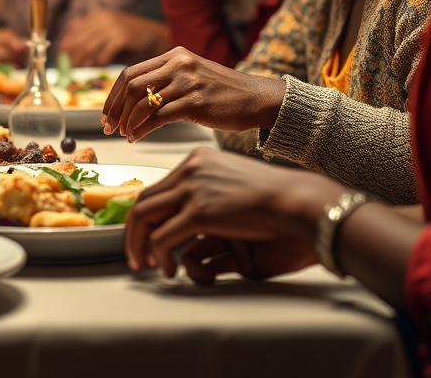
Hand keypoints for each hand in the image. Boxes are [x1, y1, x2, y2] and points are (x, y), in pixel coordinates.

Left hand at [59, 10, 168, 66]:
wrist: (153, 34)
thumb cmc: (127, 37)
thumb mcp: (106, 32)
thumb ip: (89, 37)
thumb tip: (65, 46)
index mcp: (96, 16)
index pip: (75, 30)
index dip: (67, 44)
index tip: (62, 57)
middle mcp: (103, 19)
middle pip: (81, 39)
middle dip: (73, 56)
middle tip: (69, 69)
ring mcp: (113, 26)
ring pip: (91, 45)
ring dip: (84, 60)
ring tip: (81, 70)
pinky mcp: (124, 35)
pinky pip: (107, 48)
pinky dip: (100, 58)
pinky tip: (98, 65)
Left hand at [100, 47, 285, 140]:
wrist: (257, 98)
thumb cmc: (222, 92)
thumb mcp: (191, 75)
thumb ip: (165, 80)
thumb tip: (131, 99)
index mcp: (173, 56)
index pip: (129, 73)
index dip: (113, 95)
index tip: (106, 113)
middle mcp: (178, 64)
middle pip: (131, 85)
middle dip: (115, 109)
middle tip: (108, 127)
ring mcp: (187, 83)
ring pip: (142, 102)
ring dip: (128, 122)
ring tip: (124, 134)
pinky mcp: (196, 102)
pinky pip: (158, 117)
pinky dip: (142, 129)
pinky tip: (137, 137)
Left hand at [125, 146, 336, 276]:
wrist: (296, 200)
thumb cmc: (277, 198)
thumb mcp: (235, 183)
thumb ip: (211, 191)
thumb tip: (197, 211)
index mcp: (197, 159)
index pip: (159, 186)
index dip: (147, 213)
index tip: (146, 234)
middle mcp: (190, 168)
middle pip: (145, 199)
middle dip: (135, 229)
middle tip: (137, 254)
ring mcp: (192, 188)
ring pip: (144, 215)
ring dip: (139, 243)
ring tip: (144, 264)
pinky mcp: (199, 211)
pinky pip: (163, 237)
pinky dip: (160, 255)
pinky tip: (169, 270)